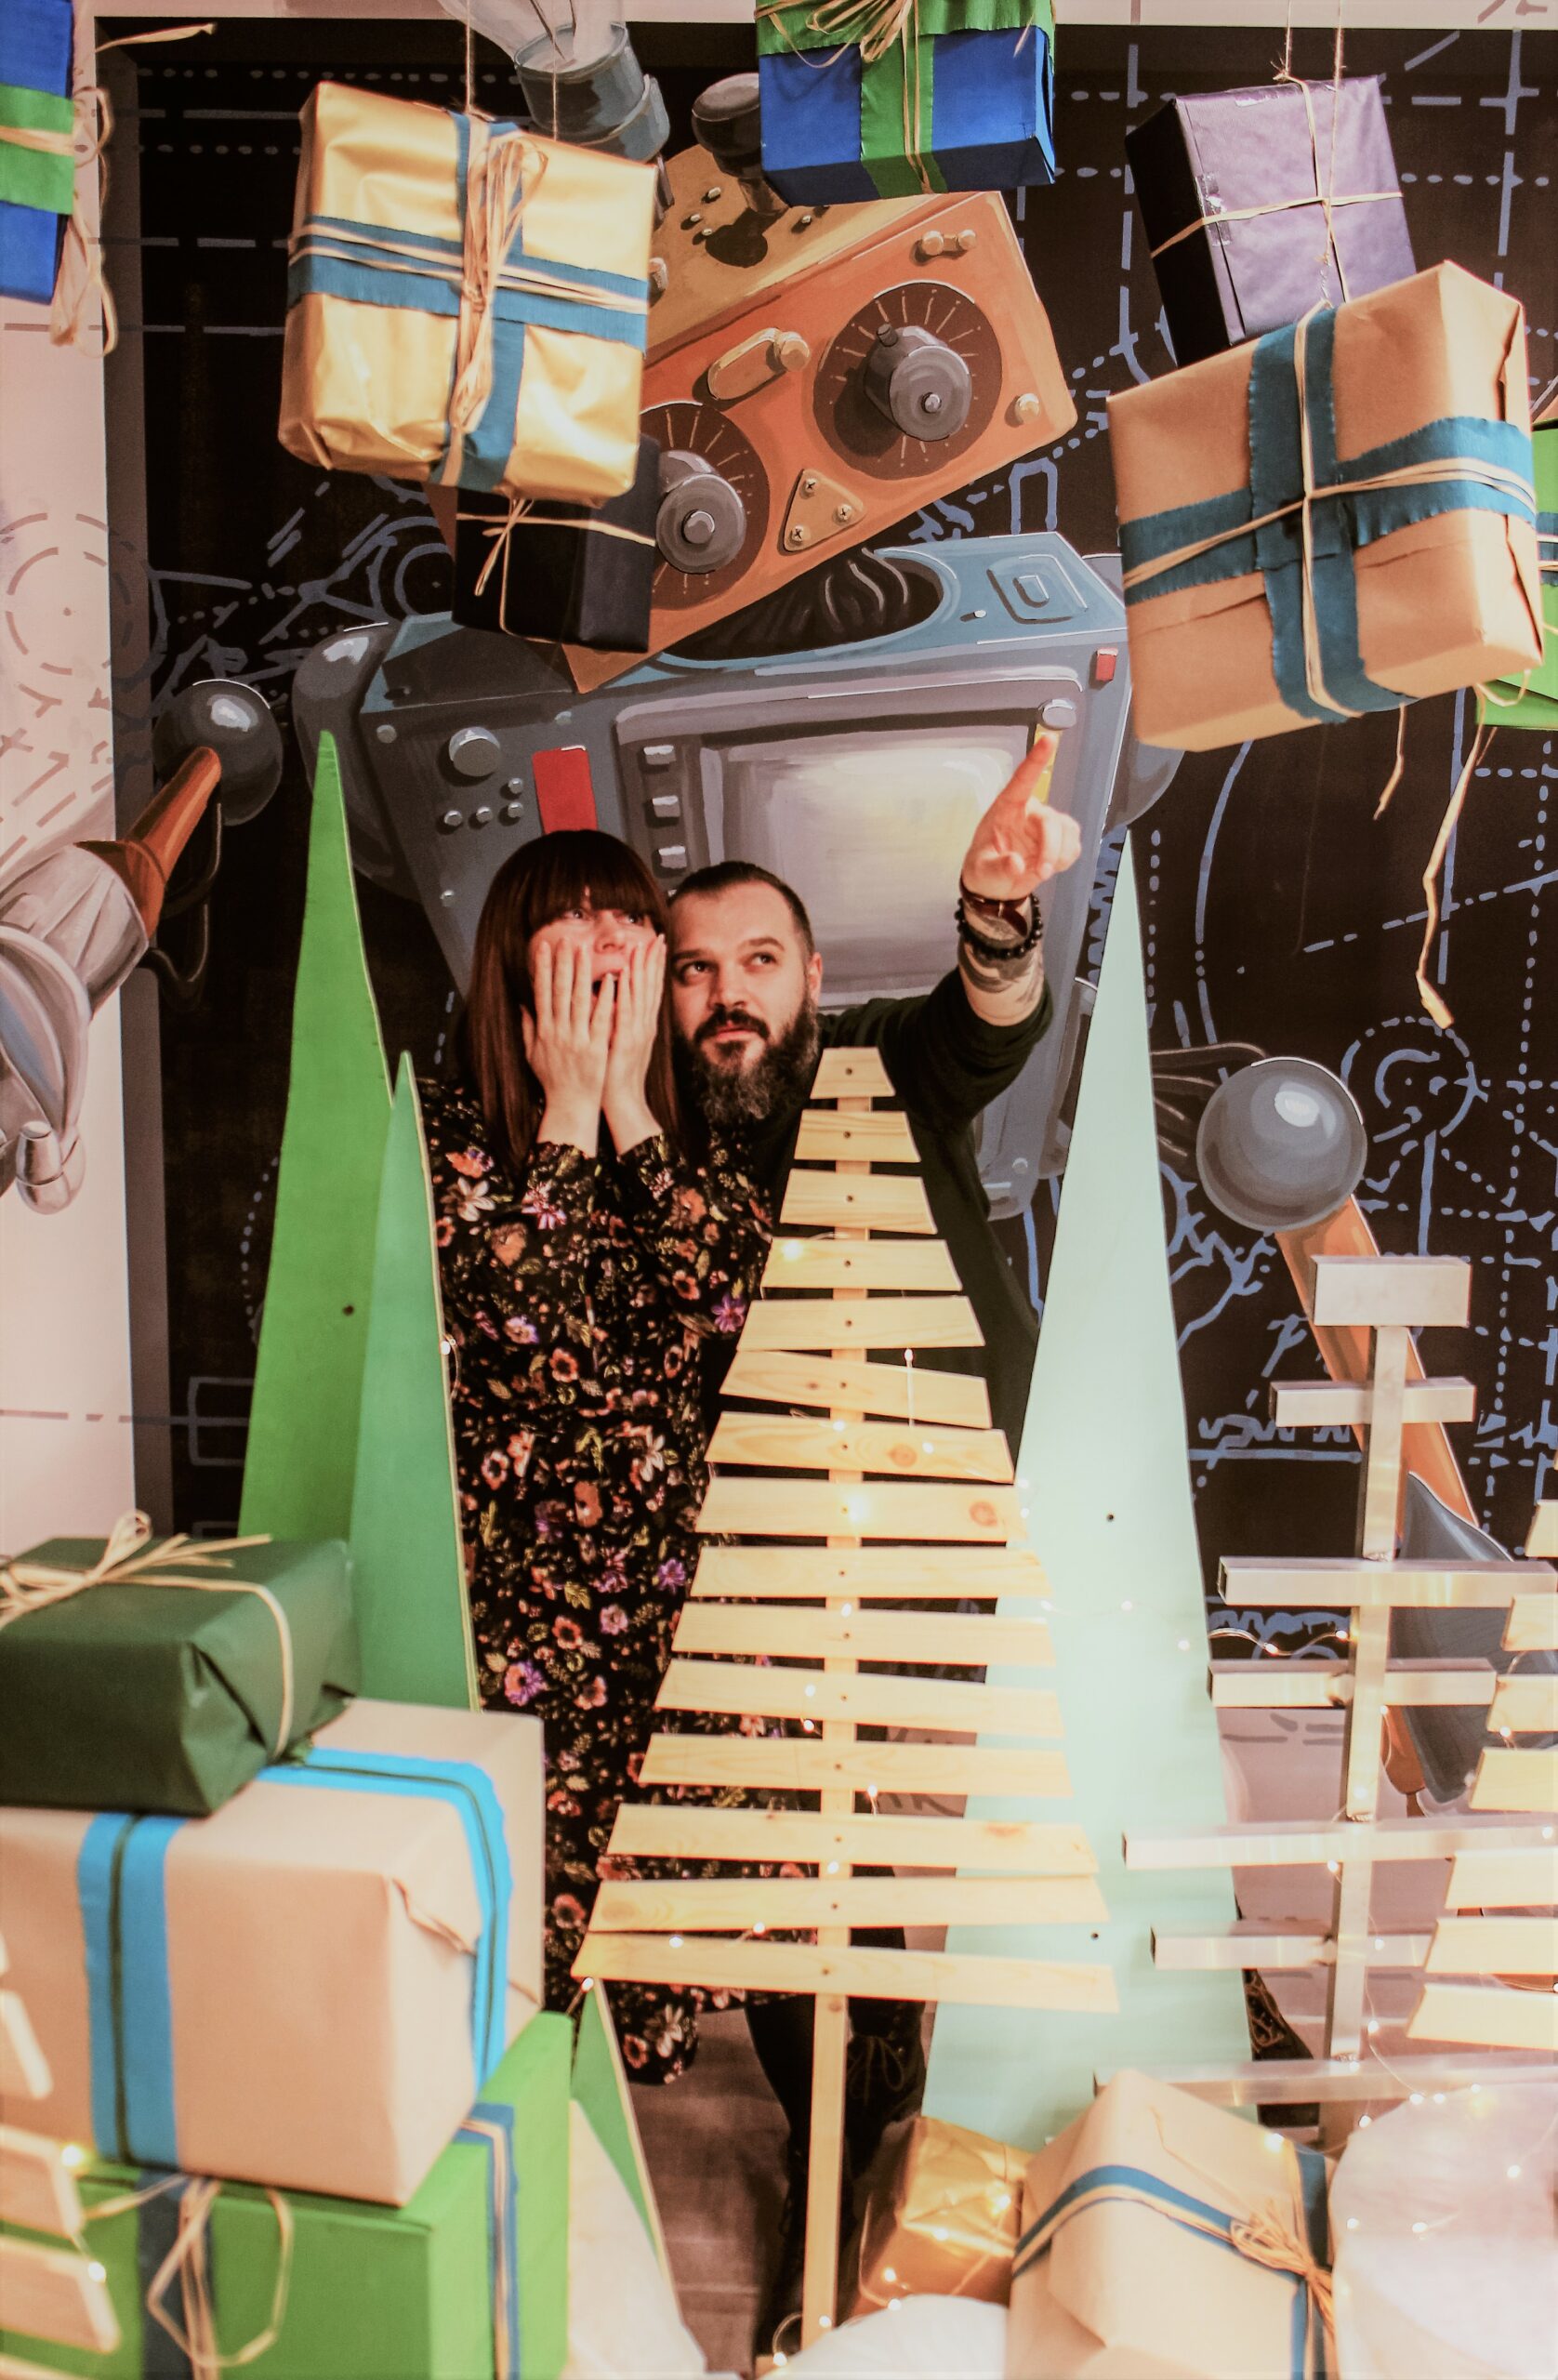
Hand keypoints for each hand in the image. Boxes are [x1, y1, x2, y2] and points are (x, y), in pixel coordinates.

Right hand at [522, 929, 613, 1153]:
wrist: (571, 1106)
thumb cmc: (553, 1081)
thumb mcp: (533, 1055)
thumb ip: (527, 1029)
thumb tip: (522, 1006)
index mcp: (544, 1030)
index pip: (542, 992)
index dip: (542, 968)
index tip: (544, 947)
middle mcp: (559, 1031)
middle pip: (559, 991)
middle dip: (562, 963)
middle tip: (566, 939)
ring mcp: (577, 1039)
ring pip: (579, 1000)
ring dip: (582, 973)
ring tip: (585, 950)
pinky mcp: (596, 1048)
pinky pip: (601, 1019)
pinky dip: (606, 999)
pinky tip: (611, 980)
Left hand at [602, 935, 665, 1156]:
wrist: (622, 1100)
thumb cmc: (616, 1072)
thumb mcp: (619, 1041)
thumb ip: (617, 1020)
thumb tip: (610, 999)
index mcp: (643, 1024)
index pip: (649, 989)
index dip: (652, 966)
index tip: (654, 944)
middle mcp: (644, 1025)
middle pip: (650, 986)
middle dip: (653, 961)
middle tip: (656, 937)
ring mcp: (637, 1032)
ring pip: (641, 994)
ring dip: (642, 969)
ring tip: (643, 946)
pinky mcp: (625, 1041)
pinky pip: (625, 1011)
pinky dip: (625, 992)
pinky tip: (623, 974)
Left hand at [959, 735, 1082, 902]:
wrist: (996, 887)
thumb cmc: (984, 870)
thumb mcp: (982, 871)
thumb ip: (998, 867)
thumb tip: (1016, 863)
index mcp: (1006, 808)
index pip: (1023, 779)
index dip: (1037, 759)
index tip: (1049, 739)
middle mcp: (1029, 811)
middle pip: (1052, 821)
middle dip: (1050, 849)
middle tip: (1041, 872)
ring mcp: (1047, 824)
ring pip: (1067, 833)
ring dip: (1058, 856)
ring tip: (1040, 871)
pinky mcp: (1061, 839)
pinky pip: (1074, 845)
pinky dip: (1065, 859)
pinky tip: (1049, 865)